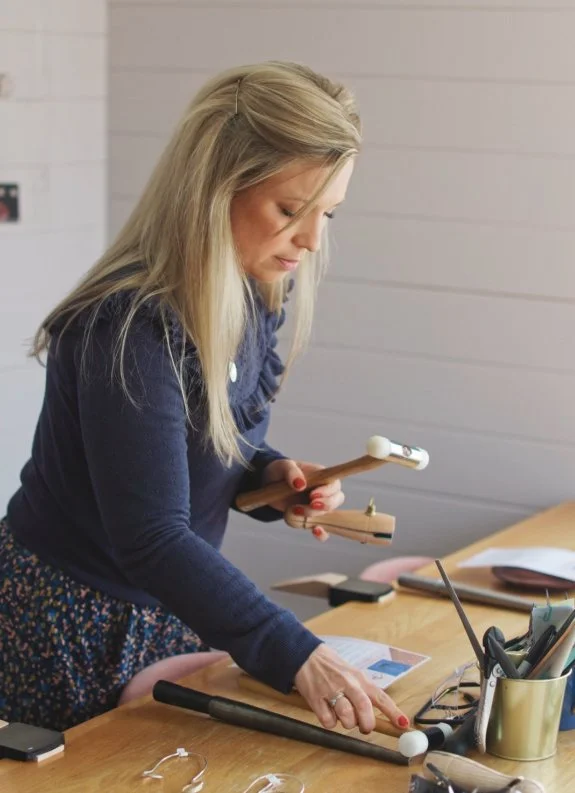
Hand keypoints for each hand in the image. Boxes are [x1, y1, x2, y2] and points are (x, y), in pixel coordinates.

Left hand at [262, 459, 344, 542]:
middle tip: (310, 504)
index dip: (327, 491)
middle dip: (325, 505)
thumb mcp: (283, 466)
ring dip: (314, 516)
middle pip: (336, 500)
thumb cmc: (280, 471)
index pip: (334, 484)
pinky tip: (315, 531)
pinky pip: (322, 529)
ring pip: (327, 515)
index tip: (312, 495)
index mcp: (322, 476)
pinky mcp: (310, 519)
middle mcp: (324, 492)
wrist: (269, 484)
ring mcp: (318, 507)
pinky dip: (322, 533)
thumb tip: (300, 484)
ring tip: (295, 510)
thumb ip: (292, 472)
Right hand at [294, 644, 409, 733]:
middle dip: (367, 724)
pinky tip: (328, 712)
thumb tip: (378, 716)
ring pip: (347, 718)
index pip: (380, 696)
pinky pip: (328, 721)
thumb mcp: (352, 673)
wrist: (306, 655)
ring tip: (343, 716)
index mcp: (359, 678)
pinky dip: (330, 723)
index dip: (393, 712)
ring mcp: (331, 691)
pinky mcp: (315, 699)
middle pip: (364, 708)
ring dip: (348, 724)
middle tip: (364, 727)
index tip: (403, 724)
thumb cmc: (332, 666)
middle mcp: (347, 683)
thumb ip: (363, 692)